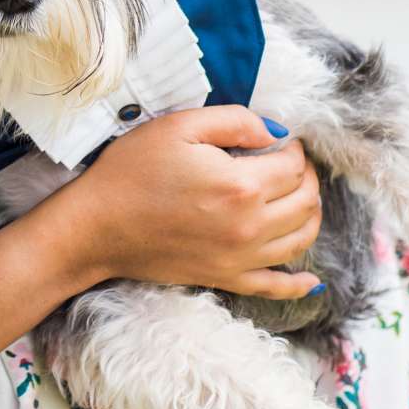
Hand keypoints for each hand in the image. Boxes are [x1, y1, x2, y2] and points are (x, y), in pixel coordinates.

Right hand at [57, 107, 323, 297]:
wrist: (96, 226)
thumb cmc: (132, 171)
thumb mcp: (180, 126)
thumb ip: (234, 121)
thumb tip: (275, 132)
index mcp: (241, 185)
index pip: (294, 166)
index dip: (294, 149)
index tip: (280, 141)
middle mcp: (250, 226)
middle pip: (305, 203)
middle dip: (307, 178)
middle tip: (290, 164)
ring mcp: (240, 258)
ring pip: (301, 240)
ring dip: (310, 217)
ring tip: (299, 198)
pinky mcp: (225, 278)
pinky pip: (274, 287)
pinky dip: (299, 286)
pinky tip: (312, 281)